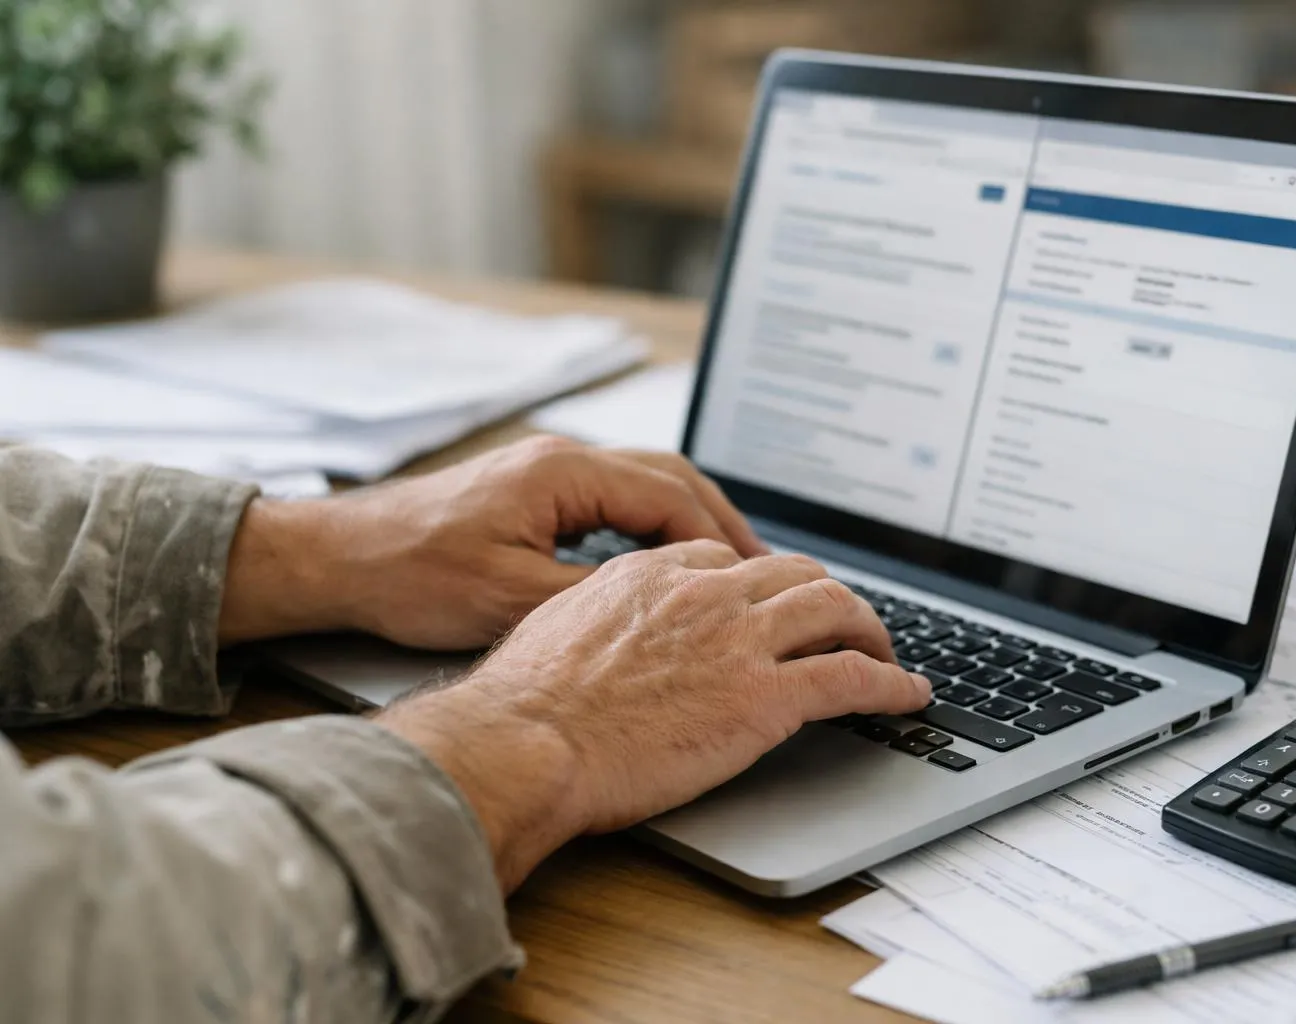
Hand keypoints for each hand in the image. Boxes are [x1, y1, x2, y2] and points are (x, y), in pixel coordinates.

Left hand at [217, 436, 767, 647]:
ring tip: (726, 565)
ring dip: (688, 520)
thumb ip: (592, 596)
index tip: (752, 577)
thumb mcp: (511, 599)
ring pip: (643, 484)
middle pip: (668, 477)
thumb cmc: (410, 573)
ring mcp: (545, 472)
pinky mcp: (530, 492)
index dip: (718, 540)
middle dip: (720, 520)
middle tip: (759, 567)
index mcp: (562, 472)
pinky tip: (662, 560)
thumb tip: (659, 605)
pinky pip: (612, 499)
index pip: (669, 496)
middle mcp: (560, 459)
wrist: (340, 559)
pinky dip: (651, 525)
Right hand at [373, 541, 931, 891]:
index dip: (762, 584)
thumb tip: (609, 633)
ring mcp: (741, 641)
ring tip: (884, 654)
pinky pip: (852, 677)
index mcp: (653, 573)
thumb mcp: (557, 626)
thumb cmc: (526, 704)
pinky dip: (892, 683)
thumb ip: (601, 615)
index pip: (730, 560)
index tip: (773, 605)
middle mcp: (706, 592)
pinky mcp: (766, 697)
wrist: (527, 742)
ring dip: (869, 629)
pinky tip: (909, 694)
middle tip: (842, 623)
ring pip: (835, 608)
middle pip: (796, 572)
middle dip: (826, 595)